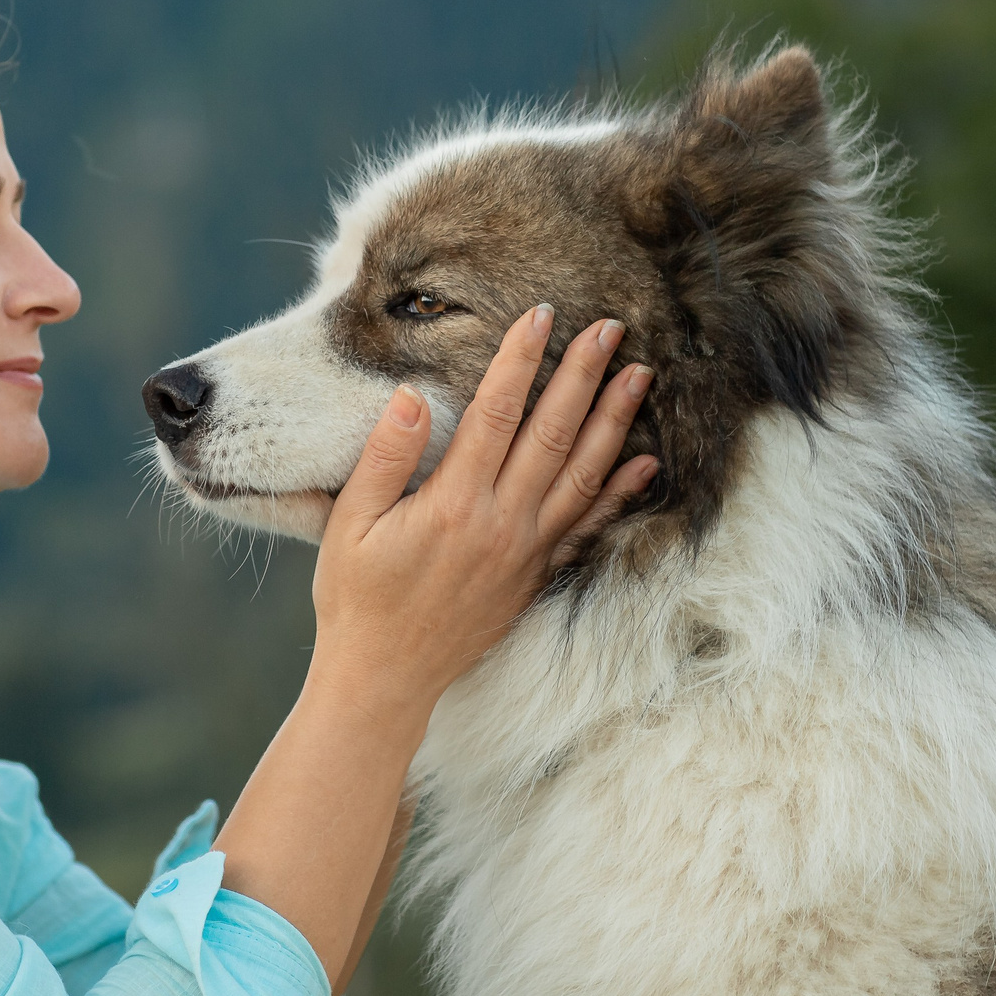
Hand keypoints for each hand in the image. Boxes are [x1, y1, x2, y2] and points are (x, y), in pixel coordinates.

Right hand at [309, 304, 657, 721]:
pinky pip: (589, 526)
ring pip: (583, 474)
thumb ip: (385, 459)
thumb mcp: (349, 525)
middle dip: (583, 375)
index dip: (519, 360)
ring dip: (614, 421)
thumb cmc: (357, 600)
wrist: (385, 680)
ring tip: (639, 375)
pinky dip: (621, 492)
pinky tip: (646, 463)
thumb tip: (413, 397)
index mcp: (454, 505)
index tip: (541, 316)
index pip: (495, 414)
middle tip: (611, 328)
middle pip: (553, 434)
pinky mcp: (536, 574)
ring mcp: (526, 551)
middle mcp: (501, 525)